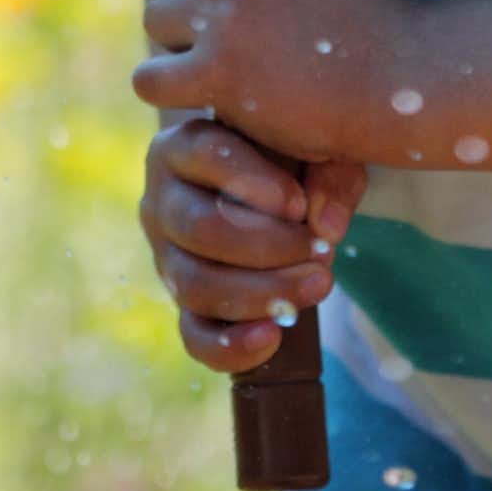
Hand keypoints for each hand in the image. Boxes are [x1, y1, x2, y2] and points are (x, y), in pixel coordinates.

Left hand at [134, 0, 420, 161]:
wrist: (409, 77)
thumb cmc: (365, 15)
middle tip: (210, 21)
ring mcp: (225, 14)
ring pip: (153, 20)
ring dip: (177, 42)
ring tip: (221, 56)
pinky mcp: (220, 73)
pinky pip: (149, 78)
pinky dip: (170, 89)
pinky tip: (203, 93)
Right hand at [139, 115, 369, 373]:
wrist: (269, 191)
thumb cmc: (288, 155)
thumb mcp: (314, 145)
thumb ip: (329, 172)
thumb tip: (326, 225)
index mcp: (183, 144)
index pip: (207, 155)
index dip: (254, 182)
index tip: (299, 203)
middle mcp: (161, 199)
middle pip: (200, 228)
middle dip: (268, 247)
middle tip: (321, 252)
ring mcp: (165, 256)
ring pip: (194, 285)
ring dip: (260, 293)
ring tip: (317, 285)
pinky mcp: (182, 304)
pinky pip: (193, 335)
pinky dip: (230, 346)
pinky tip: (272, 338)